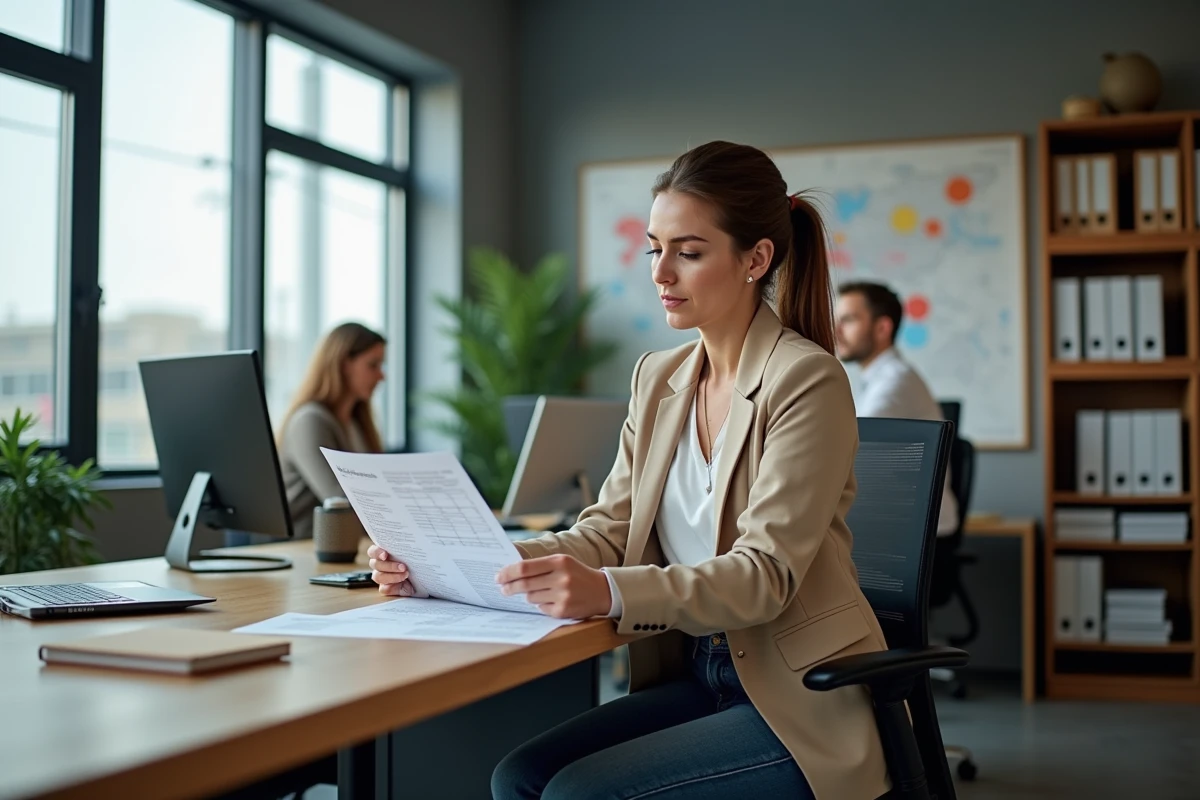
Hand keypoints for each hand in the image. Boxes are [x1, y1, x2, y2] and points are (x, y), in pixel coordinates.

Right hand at [367, 544, 413, 596]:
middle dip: (389, 566)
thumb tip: (414, 540)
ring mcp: (381, 577)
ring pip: (378, 576)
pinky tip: (403, 583)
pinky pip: (384, 588)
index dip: (376, 552)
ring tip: (405, 574)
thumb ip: (407, 548)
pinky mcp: (386, 588)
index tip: (385, 554)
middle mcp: (379, 565)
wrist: (420, 578)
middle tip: (403, 566)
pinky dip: (393, 586)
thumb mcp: (413, 553)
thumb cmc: (415, 562)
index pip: (373, 551)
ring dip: (392, 576)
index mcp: (382, 553)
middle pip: (375, 564)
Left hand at [495, 554, 611, 618]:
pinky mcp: (563, 611)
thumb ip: (540, 566)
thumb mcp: (562, 563)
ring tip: (539, 592)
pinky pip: (541, 609)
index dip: (508, 573)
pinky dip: (541, 605)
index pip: (525, 568)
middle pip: (524, 584)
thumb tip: (512, 573)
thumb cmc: (577, 575)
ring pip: (531, 598)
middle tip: (503, 589)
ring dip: (529, 596)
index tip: (498, 577)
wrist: (603, 591)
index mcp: (559, 562)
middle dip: (510, 587)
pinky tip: (552, 601)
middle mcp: (561, 578)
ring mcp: (563, 595)